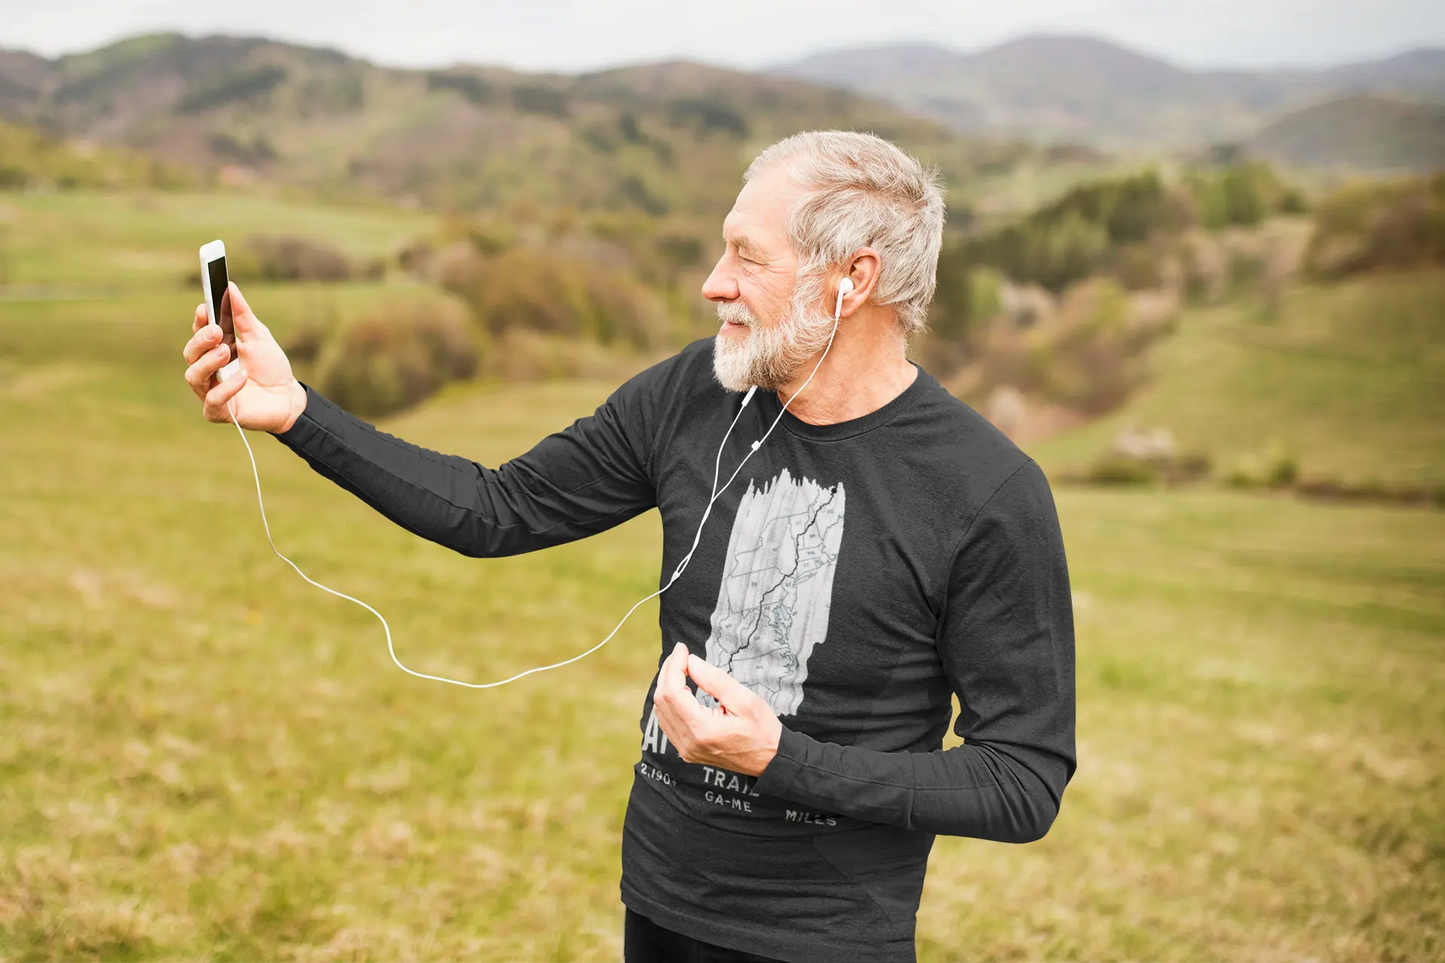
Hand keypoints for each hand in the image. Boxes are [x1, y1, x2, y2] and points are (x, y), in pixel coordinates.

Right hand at [182, 282, 306, 432]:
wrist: (290, 398)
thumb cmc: (271, 367)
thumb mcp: (259, 337)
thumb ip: (243, 316)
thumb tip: (230, 287)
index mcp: (215, 350)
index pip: (199, 334)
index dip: (200, 321)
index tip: (205, 308)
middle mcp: (207, 370)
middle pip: (190, 353)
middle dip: (201, 341)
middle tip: (217, 331)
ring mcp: (210, 391)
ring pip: (193, 376)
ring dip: (207, 362)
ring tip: (226, 352)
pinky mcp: (219, 412)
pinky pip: (212, 401)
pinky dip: (226, 388)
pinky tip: (242, 378)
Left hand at [652, 642, 782, 777]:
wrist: (770, 760)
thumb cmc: (762, 729)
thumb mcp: (745, 700)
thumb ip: (715, 680)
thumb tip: (692, 662)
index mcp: (703, 729)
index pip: (674, 692)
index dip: (674, 666)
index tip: (682, 648)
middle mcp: (689, 742)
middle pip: (663, 701)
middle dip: (668, 673)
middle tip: (680, 655)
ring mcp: (686, 750)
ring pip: (661, 711)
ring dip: (666, 686)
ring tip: (680, 668)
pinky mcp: (687, 751)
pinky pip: (667, 722)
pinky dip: (669, 702)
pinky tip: (681, 689)